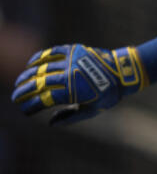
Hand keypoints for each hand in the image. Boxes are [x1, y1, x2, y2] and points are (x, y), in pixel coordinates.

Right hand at [11, 44, 146, 124]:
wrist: (124, 70)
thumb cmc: (109, 93)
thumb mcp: (93, 110)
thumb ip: (71, 117)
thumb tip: (50, 123)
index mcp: (74, 91)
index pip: (44, 100)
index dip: (31, 106)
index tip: (24, 110)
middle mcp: (69, 75)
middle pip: (38, 84)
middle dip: (23, 92)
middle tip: (15, 98)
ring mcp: (70, 60)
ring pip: (40, 68)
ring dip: (26, 76)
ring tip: (19, 83)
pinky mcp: (73, 50)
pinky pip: (50, 52)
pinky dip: (37, 58)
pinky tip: (30, 65)